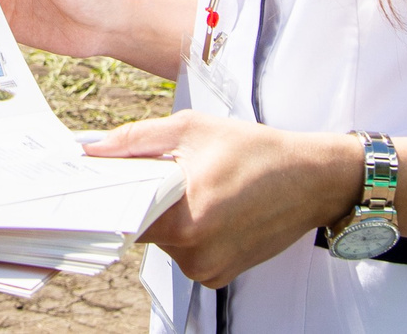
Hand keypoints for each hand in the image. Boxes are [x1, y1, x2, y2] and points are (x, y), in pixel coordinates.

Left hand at [88, 111, 349, 286]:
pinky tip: (212, 206)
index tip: (107, 176)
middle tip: (170, 171)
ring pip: (164, 241)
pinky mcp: (219, 276)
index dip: (113, 191)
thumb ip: (136, 140)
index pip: (122, 214)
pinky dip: (190, 230)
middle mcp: (196, 254)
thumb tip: (94, 148)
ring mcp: (209, 270)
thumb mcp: (191, 129)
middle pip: (142, 227)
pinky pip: (186, 252)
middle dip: (146, 198)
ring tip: (200, 187)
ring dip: (170, 215)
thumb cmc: (259, 152)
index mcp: (186, 219)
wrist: (311, 179)